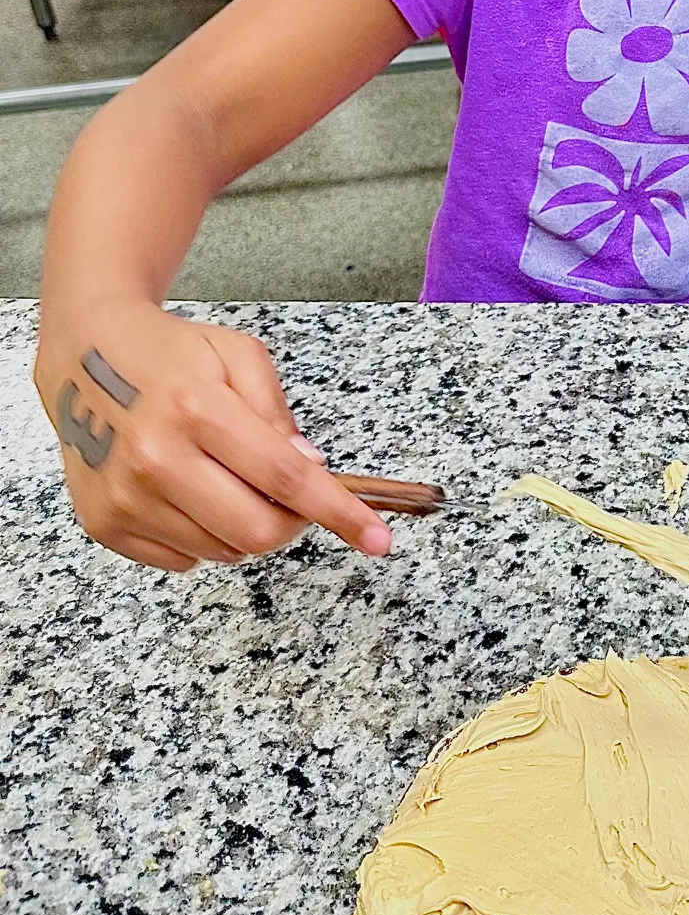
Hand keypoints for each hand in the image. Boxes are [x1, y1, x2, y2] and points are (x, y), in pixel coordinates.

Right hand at [35, 303, 391, 571]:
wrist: (84, 357)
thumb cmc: (172, 354)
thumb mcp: (239, 357)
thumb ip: (277, 414)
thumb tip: (310, 469)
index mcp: (198, 410)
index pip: (285, 477)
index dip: (339, 512)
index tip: (378, 540)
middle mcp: (157, 458)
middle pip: (255, 531)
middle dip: (290, 523)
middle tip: (289, 497)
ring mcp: (126, 497)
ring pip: (221, 552)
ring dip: (244, 527)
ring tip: (226, 480)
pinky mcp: (104, 523)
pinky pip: (181, 560)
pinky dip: (202, 537)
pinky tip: (188, 493)